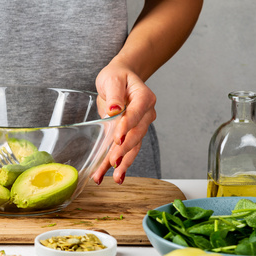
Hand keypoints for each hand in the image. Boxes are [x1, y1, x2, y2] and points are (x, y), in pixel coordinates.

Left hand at [92, 61, 156, 184]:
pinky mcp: (129, 136)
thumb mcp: (112, 79)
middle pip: (136, 135)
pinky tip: (110, 176)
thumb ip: (115, 94)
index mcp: (144, 98)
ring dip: (123, 163)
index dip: (126, 127)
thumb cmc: (116, 77)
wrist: (119, 79)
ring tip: (115, 178)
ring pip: (132, 147)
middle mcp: (145, 115)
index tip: (117, 138)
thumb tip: (115, 109)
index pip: (135, 114)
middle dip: (124, 150)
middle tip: (113, 161)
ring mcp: (139, 127)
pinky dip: (117, 164)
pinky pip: (124, 151)